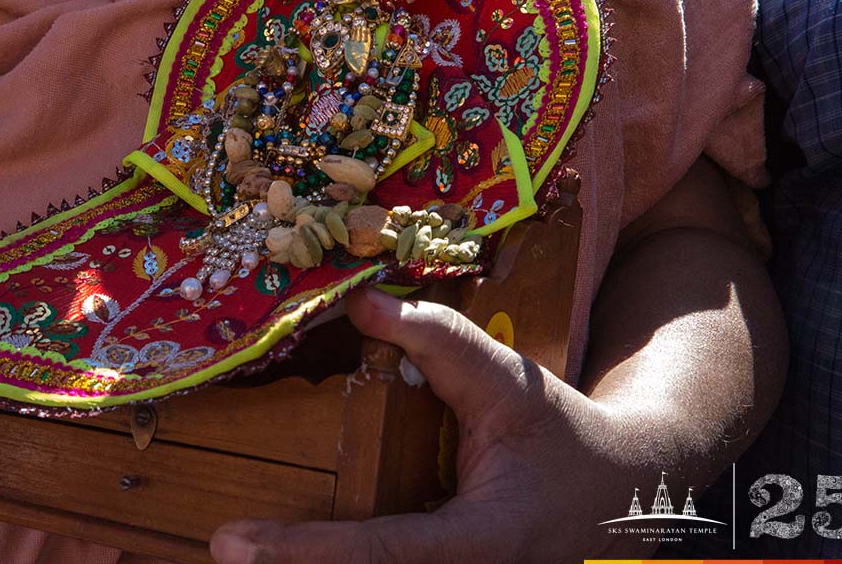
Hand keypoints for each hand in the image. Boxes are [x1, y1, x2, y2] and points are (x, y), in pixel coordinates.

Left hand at [209, 286, 655, 563]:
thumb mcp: (508, 379)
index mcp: (484, 541)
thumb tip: (357, 303)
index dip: (303, 551)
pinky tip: (292, 552)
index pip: (381, 552)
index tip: (231, 545)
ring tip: (244, 553)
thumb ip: (439, 339)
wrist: (619, 491)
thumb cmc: (561, 431)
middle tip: (222, 551)